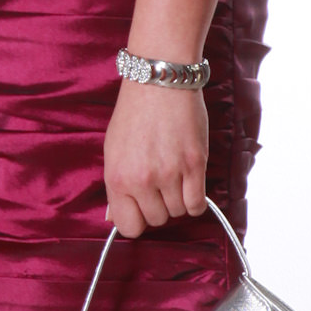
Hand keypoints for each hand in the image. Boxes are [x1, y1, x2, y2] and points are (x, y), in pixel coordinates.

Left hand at [103, 79, 208, 234]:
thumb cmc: (134, 113)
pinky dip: (195, 199)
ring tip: (174, 175)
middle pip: (156, 220)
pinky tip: (190, 184)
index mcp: (117, 178)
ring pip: (178, 212)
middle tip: (160, 183)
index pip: (128, 227)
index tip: (142, 208)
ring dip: (178, 199)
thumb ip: (118, 185)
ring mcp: (170, 174)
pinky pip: (197, 204)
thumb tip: (118, 216)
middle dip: (159, 205)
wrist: (159, 83)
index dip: (137, 219)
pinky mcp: (194, 165)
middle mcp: (142, 180)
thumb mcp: (113, 150)